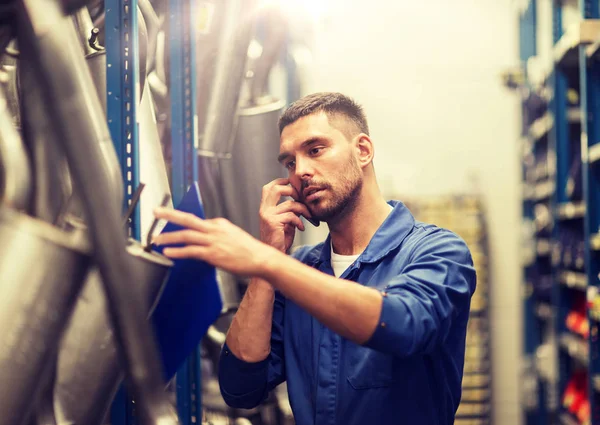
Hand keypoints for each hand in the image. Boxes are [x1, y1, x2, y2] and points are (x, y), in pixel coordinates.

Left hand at [152, 208, 277, 276]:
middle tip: (156, 212)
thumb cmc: (249, 251)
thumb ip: (218, 236)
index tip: (169, 221)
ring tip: (156, 240)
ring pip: (186, 235)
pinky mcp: (213, 254)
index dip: (181, 222)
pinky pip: (191, 251)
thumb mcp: (233, 236)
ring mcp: (213, 241)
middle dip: (170, 215)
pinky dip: (177, 251)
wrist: (261, 258)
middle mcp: (215, 229)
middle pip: (188, 219)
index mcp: (219, 224)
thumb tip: (206, 241)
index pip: (196, 221)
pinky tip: (168, 252)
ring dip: (169, 237)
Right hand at [259, 178, 311, 251]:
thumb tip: (300, 199)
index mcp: (265, 207)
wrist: (275, 254)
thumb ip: (289, 209)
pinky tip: (301, 228)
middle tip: (301, 197)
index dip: (282, 182)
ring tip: (309, 217)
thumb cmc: (281, 239)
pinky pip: (291, 216)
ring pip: (290, 204)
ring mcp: (267, 215)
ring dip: (303, 209)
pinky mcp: (272, 222)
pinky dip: (299, 221)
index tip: (295, 186)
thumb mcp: (285, 221)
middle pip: (276, 188)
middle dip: (292, 190)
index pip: (269, 187)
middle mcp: (264, 209)